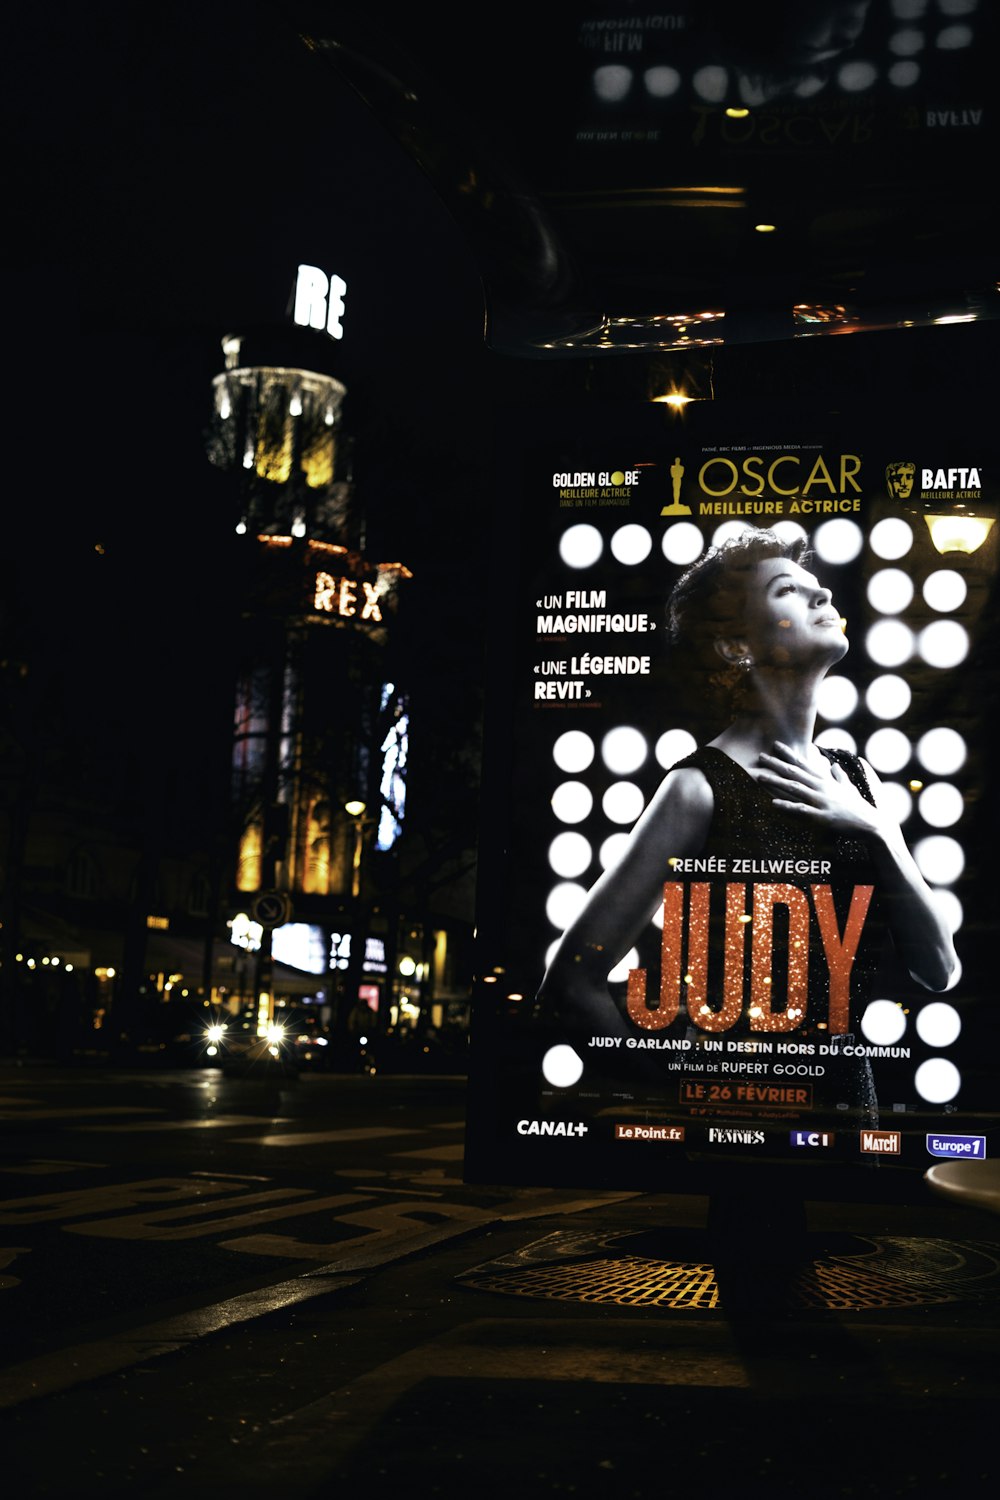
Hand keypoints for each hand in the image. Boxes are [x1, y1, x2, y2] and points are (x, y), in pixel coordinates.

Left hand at [756, 741, 880, 837]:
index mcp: (825, 780)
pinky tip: (773, 803)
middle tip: (760, 756)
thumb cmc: (858, 806)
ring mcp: (821, 801)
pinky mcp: (822, 816)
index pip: (803, 763)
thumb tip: (834, 765)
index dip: (788, 754)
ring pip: (794, 788)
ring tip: (760, 776)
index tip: (775, 745)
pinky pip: (801, 810)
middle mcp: (821, 787)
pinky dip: (787, 806)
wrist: (870, 823)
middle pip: (794, 773)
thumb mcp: (848, 787)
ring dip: (776, 782)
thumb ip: (839, 776)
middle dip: (776, 764)